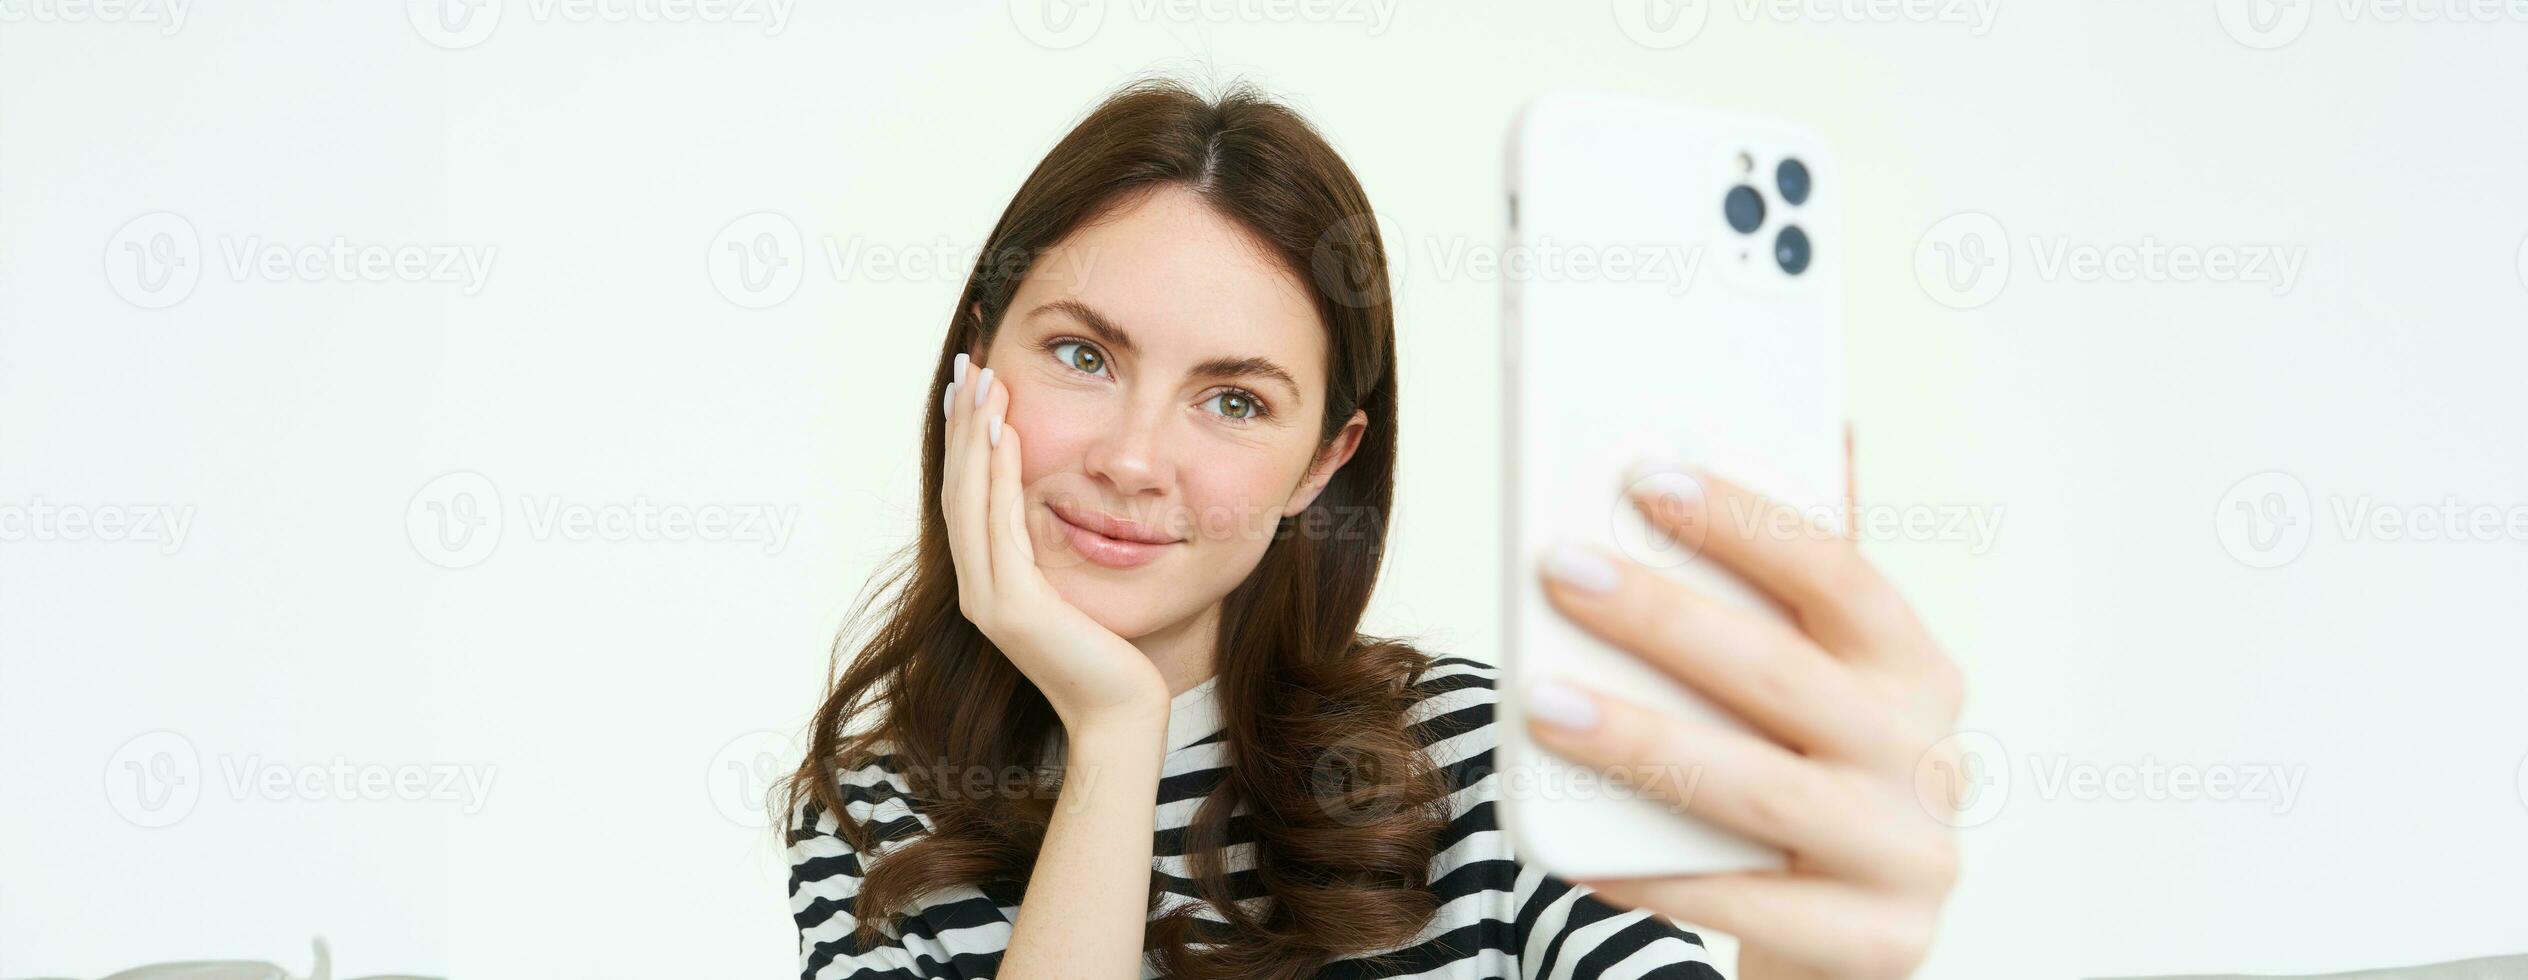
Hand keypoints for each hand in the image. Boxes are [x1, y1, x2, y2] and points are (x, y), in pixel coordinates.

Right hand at [941, 354, 1168, 731]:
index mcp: (989, 584)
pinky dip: (997, 474)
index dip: (966, 440)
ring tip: (982, 381)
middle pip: (958, 488)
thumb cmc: (1112, 657)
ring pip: (970, 499)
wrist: (1121, 714)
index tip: (975, 386)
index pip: (969, 497)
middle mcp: (977, 589)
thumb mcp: (1077, 592)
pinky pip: (998, 525)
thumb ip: (1057, 555)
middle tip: (969, 364)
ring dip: (974, 435)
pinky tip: (1004, 432)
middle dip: (962, 423)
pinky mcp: (1013, 607)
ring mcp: (989, 599)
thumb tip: (1065, 509)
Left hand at [1521, 429, 1965, 979]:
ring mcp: (1911, 856)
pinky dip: (1654, 874)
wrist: (1844, 935)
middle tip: (1563, 572)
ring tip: (1544, 706)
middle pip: (1786, 677)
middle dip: (1665, 620)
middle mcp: (1929, 759)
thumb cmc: (1796, 779)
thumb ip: (1773, 593)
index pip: (1841, 575)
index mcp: (1916, 671)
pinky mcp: (1879, 944)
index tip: (1646, 479)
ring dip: (1642, 744)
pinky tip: (1577, 849)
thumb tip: (1732, 447)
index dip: (1747, 524)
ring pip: (1760, 793)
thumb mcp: (1806, 685)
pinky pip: (1745, 903)